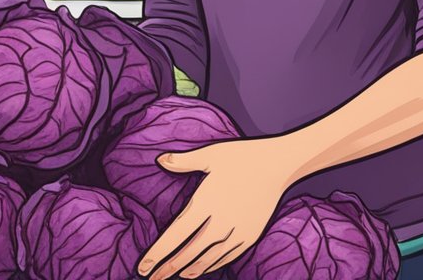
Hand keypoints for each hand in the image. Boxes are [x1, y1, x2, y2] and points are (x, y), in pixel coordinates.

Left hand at [138, 137, 299, 279]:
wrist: (278, 164)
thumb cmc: (242, 156)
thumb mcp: (210, 155)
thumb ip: (183, 161)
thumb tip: (160, 160)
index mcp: (205, 202)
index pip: (175, 235)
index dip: (158, 253)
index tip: (143, 266)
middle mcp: (220, 221)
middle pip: (189, 252)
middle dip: (168, 267)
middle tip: (152, 278)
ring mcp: (237, 231)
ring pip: (209, 258)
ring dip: (190, 269)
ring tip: (176, 275)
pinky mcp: (251, 234)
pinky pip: (229, 256)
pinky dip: (214, 264)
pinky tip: (203, 268)